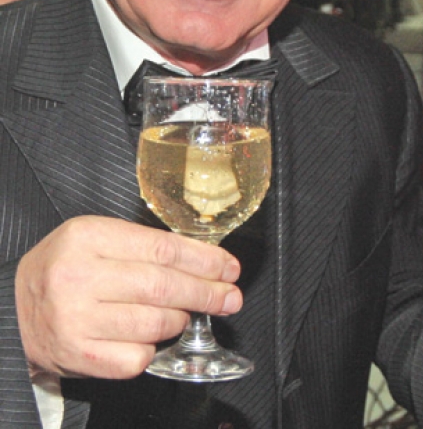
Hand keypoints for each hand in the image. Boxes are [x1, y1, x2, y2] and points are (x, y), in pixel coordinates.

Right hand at [15, 216, 241, 379]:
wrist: (14, 308)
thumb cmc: (64, 268)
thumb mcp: (95, 238)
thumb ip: (142, 245)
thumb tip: (204, 262)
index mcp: (86, 236)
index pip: (161, 248)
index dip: (203, 260)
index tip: (228, 267)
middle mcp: (78, 277)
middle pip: (163, 286)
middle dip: (206, 292)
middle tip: (230, 296)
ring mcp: (76, 320)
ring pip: (155, 323)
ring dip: (181, 319)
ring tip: (184, 313)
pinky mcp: (78, 356)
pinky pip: (136, 357)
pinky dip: (153, 348)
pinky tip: (151, 336)